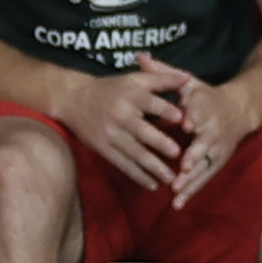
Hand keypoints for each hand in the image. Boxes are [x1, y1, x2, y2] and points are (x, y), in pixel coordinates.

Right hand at [62, 61, 191, 191]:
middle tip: (178, 154)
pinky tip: (153, 185)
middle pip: (141, 131)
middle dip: (159, 142)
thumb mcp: (135, 79)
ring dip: (153, 167)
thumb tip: (187, 77)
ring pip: (134, 152)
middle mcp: (120, 115)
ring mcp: (111, 134)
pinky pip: (123, 164)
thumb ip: (162, 78)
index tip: (181, 118)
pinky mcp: (104, 149)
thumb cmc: (112, 88)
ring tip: (171, 178)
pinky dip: (138, 176)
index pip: (149, 102)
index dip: (164, 110)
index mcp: (130, 95)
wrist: (74, 100)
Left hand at [157, 59, 258, 209]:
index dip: (194, 117)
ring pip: (204, 166)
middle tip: (181, 167)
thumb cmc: (206, 96)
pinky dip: (193, 190)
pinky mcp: (218, 162)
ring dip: (191, 180)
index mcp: (205, 107)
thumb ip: (163, 73)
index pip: (200, 111)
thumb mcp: (188, 82)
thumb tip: (140, 56)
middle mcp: (213, 129)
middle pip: (204, 144)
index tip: (186, 124)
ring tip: (176, 191)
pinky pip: (205, 178)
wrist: (240, 109)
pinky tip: (177, 203)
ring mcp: (217, 148)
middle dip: (194, 156)